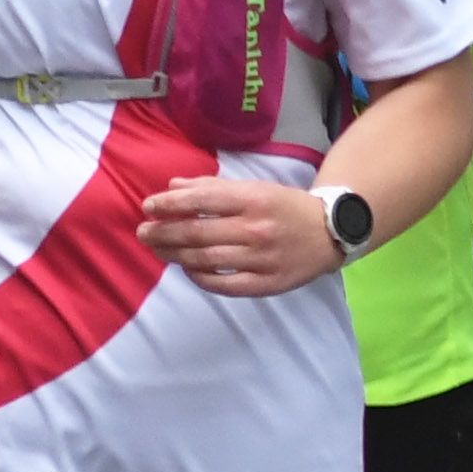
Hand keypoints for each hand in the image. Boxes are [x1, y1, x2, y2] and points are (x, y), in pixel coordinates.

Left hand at [139, 174, 339, 296]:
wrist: (329, 232)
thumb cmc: (285, 206)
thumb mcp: (254, 187)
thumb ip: (212, 187)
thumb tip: (172, 187)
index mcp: (252, 199)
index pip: (200, 200)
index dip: (169, 204)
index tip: (148, 207)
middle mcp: (255, 228)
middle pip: (197, 232)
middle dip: (163, 232)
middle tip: (142, 233)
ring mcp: (261, 259)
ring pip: (206, 260)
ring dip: (176, 255)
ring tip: (158, 251)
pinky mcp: (266, 283)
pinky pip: (224, 284)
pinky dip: (201, 278)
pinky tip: (188, 270)